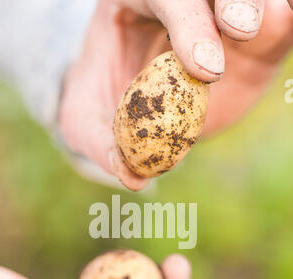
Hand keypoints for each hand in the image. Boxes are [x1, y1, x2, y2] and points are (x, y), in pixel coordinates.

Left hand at [59, 0, 292, 189]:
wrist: (126, 97)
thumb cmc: (102, 100)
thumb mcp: (88, 121)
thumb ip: (103, 142)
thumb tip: (132, 177)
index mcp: (132, 0)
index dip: (187, 25)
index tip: (205, 69)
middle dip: (233, 2)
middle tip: (244, 30)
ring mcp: (218, 13)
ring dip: (267, 10)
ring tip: (279, 19)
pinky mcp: (253, 37)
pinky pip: (276, 25)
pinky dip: (284, 26)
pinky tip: (288, 23)